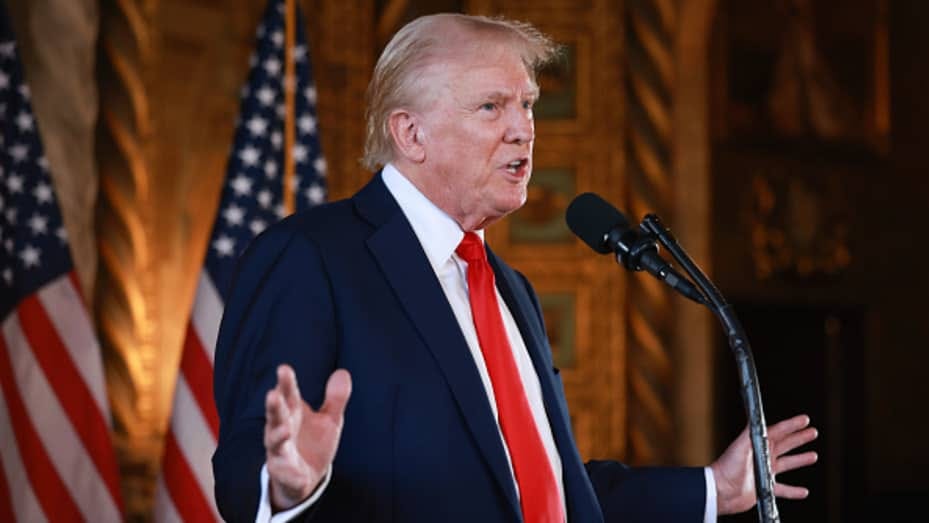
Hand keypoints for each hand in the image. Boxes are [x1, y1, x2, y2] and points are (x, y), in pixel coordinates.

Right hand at [264, 365, 351, 510]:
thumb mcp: (329, 420)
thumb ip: (335, 399)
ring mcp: (280, 453)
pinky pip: (287, 475)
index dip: (286, 383)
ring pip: (274, 442)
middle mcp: (282, 430)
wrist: (305, 479)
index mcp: (293, 414)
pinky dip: (293, 476)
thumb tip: (343, 372)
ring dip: (278, 435)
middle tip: (272, 394)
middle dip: (274, 406)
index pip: (289, 395)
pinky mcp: (284, 474)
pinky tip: (301, 477)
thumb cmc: (313, 443)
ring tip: (285, 430)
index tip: (283, 368)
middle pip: (276, 415)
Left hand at [711, 414, 818, 514]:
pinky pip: (783, 489)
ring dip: (800, 460)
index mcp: (757, 445)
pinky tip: (804, 492)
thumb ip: (751, 433)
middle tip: (813, 432)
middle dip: (799, 438)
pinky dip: (794, 491)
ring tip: (813, 456)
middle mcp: (762, 457)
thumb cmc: (727, 467)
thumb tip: (756, 417)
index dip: (792, 425)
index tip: (805, 420)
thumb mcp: (740, 446)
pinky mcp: (764, 488)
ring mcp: (764, 472)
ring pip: (787, 464)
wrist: (720, 490)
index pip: (778, 431)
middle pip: (785, 444)